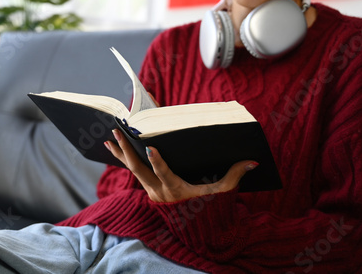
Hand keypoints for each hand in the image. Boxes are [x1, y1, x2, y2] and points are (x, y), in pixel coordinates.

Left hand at [105, 129, 258, 202]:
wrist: (197, 228)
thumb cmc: (210, 207)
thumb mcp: (222, 193)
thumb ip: (235, 176)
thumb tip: (253, 162)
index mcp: (176, 191)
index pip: (164, 175)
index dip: (157, 162)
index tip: (150, 148)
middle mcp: (159, 192)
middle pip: (139, 170)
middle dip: (127, 151)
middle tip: (117, 133)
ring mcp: (151, 191)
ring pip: (132, 171)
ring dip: (120, 155)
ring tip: (108, 139)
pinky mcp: (149, 189)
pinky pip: (134, 173)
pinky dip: (124, 160)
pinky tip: (115, 149)